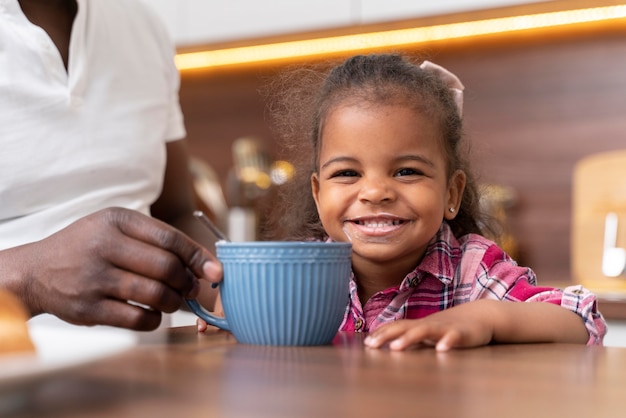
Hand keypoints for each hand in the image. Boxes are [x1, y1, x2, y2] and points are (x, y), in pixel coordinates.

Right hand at [1, 207, 222, 330]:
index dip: (198, 257)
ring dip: (173, 302)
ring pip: (154, 294)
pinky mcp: (87, 308)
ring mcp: (94, 278)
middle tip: (190, 289)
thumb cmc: (88, 247)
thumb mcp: (115, 228)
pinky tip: (153, 314)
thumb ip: (156, 241)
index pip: (170, 239)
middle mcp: (104, 246)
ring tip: (172, 301)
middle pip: (166, 267)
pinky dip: (154, 320)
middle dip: (186, 282)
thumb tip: (205, 266)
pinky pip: (137, 319)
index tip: (215, 271)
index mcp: (116, 220)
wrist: (35, 271)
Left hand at [363, 301, 495, 351]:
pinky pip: (454, 337)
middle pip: (404, 327)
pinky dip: (448, 342)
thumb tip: (389, 343)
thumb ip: (412, 336)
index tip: (366, 343)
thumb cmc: (451, 326)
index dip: (381, 334)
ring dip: (410, 338)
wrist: (482, 316)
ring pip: (425, 331)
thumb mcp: (429, 332)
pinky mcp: (463, 334)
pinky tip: (441, 350)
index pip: (397, 327)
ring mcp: (445, 328)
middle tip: (371, 345)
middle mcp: (429, 325)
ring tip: (396, 347)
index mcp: (420, 325)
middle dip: (386, 336)